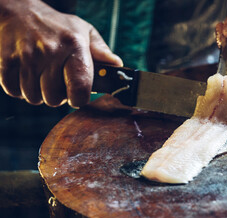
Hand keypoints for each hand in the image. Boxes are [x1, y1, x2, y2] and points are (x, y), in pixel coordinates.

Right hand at [0, 0, 121, 106]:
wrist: (17, 11)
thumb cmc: (56, 25)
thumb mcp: (83, 31)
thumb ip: (101, 50)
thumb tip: (117, 66)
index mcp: (74, 46)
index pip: (80, 87)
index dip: (79, 99)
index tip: (77, 97)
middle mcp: (51, 51)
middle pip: (54, 98)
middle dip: (57, 96)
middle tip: (56, 82)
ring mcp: (27, 57)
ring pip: (34, 97)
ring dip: (37, 93)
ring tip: (41, 77)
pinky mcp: (7, 61)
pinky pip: (14, 92)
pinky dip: (18, 89)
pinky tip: (25, 75)